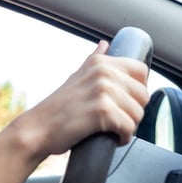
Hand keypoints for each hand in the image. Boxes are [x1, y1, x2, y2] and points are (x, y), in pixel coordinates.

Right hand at [23, 41, 150, 157]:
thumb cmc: (58, 108)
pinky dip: (123, 138)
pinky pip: (129, 128)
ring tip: (111, 129)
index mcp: (101, 62)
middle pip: (143, 95)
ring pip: (138, 114)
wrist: (38, 129)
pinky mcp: (103, 112)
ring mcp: (103, 91)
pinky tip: (112, 138)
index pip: (141, 71)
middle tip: (116, 119)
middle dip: (133, 112)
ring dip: (128, 126)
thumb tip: (105, 44)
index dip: (137, 90)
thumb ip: (94, 60)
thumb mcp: (77, 76)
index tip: (124, 102)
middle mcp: (103, 73)